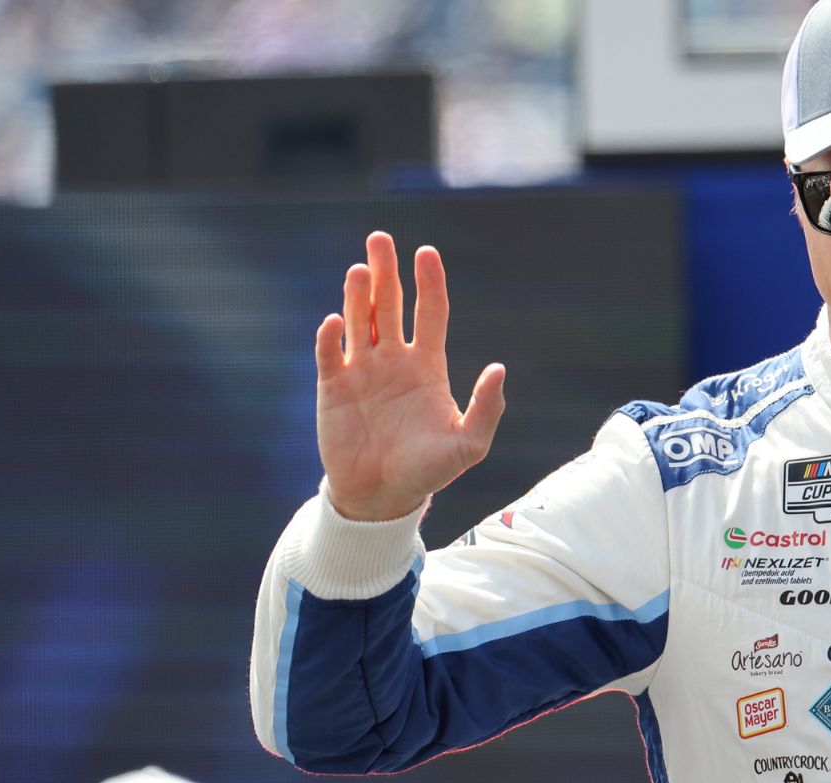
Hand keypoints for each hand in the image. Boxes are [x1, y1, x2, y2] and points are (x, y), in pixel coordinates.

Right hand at [314, 232, 505, 520]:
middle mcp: (393, 360)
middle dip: (385, 271)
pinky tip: (336, 322)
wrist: (383, 496)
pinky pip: (330, 354)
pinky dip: (331, 337)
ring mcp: (361, 371)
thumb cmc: (429, 471)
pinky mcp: (333, 388)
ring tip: (360, 269)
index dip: (429, 282)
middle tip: (380, 238)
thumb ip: (486, 408)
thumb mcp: (468, 444)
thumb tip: (499, 368)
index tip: (427, 252)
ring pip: (359, 320)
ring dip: (358, 294)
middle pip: (389, 304)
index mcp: (427, 366)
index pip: (430, 313)